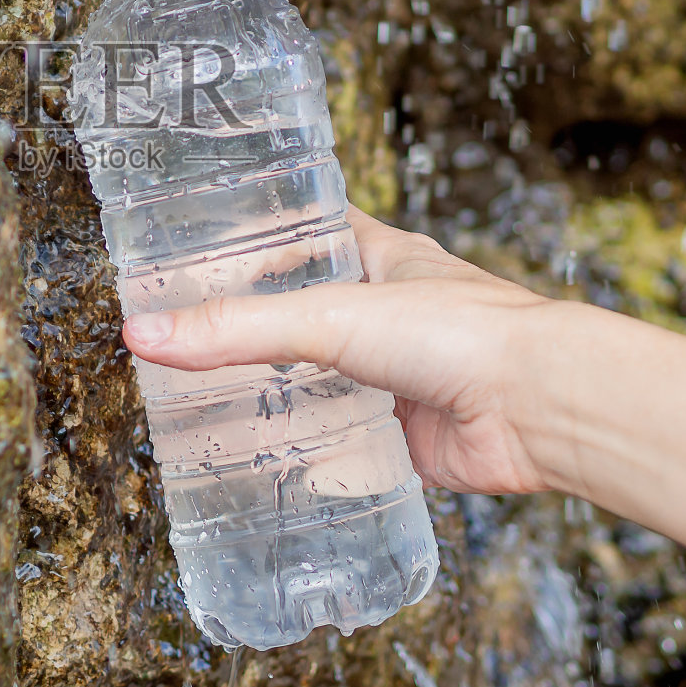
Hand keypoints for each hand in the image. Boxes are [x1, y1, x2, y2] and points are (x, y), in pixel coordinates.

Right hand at [122, 204, 579, 495]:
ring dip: (275, 389)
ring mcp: (395, 373)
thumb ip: (237, 329)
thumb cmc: (465, 333)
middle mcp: (387, 311)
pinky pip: (342, 442)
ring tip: (202, 398)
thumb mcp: (331, 316)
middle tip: (183, 333)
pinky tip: (262, 459)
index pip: (305, 227)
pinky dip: (307, 451)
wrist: (541, 409)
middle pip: (302, 310)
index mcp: (379, 255)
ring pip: (319, 378)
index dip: (255, 231)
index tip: (195, 242)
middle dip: (250, 323)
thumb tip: (144, 333)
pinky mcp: (403, 433)